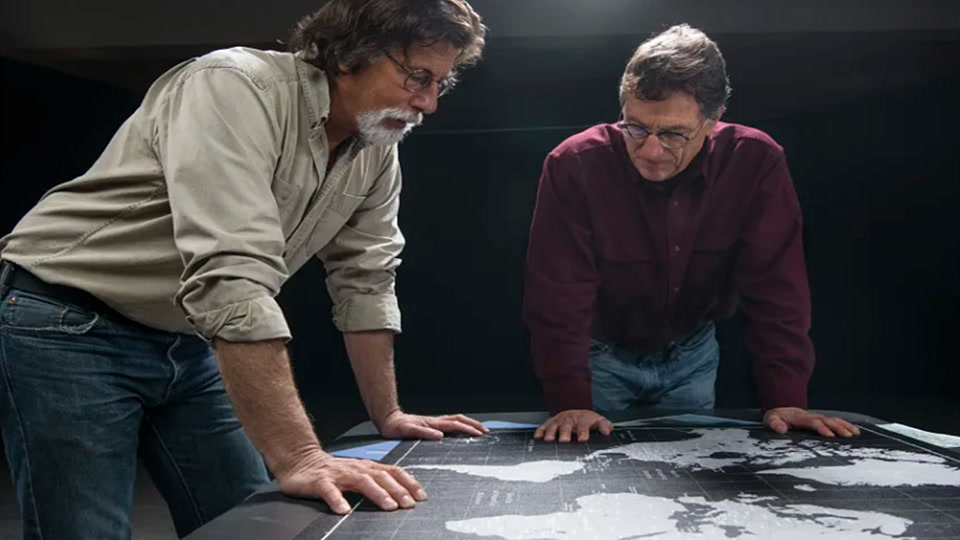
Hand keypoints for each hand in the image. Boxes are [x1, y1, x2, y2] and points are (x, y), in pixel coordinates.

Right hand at [275, 448, 426, 514]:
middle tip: (409, 504)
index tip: (421, 496)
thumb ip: (377, 481)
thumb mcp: (359, 474)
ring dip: (377, 494)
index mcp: (367, 467)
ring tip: (388, 507)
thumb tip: (403, 495)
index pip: (393, 472)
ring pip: (361, 481)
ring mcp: (338, 474)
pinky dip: (337, 500)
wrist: (301, 461)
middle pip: (381, 476)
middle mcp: (356, 468)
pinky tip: (343, 510)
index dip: (408, 483)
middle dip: (397, 490)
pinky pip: (330, 491)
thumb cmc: (333, 471)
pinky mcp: (320, 482)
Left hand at [377, 410, 488, 439]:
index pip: (455, 425)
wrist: (388, 421)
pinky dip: (461, 425)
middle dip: (474, 425)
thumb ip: (424, 433)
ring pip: (456, 420)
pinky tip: (462, 430)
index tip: (479, 434)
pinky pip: (451, 423)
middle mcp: (435, 421)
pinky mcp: (432, 425)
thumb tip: (439, 435)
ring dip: (469, 423)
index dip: (468, 429)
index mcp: (433, 423)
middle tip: (485, 431)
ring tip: (479, 429)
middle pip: (460, 420)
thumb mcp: (408, 431)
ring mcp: (434, 422)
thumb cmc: (396, 427)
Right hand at [534, 409, 612, 442]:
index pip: (583, 426)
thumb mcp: (599, 421)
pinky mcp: (550, 423)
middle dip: (564, 433)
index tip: (583, 439)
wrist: (576, 413)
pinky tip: (538, 437)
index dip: (583, 432)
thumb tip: (607, 431)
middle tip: (564, 440)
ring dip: (551, 432)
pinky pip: (543, 426)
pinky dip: (540, 431)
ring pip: (553, 425)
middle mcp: (569, 419)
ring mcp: (559, 421)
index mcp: (582, 419)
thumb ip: (605, 426)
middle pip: (566, 425)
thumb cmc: (588, 421)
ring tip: (549, 440)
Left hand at [764, 407, 860, 437]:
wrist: (779, 411)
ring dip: (844, 426)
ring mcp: (816, 417)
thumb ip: (774, 424)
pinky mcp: (820, 420)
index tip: (830, 435)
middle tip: (848, 436)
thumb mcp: (770, 420)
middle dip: (838, 428)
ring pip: (832, 419)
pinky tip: (854, 430)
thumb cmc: (776, 418)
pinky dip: (845, 424)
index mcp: (799, 417)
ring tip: (855, 433)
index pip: (812, 422)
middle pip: (826, 420)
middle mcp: (810, 415)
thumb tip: (781, 429)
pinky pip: (834, 420)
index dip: (821, 428)